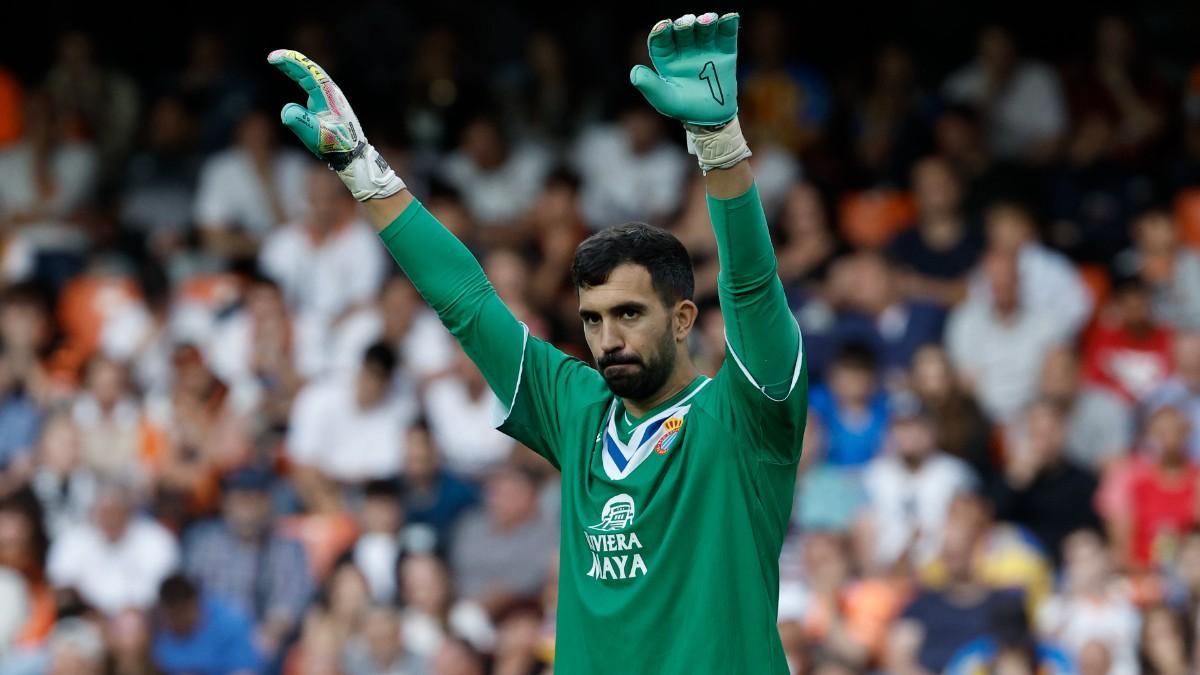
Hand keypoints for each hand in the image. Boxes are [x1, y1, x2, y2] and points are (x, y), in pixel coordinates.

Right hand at [268, 49, 404, 201]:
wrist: (353, 155)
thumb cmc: (337, 146)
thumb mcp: (318, 137)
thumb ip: (302, 123)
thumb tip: (286, 111)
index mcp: (329, 96)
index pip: (308, 73)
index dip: (291, 63)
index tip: (274, 58)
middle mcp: (331, 93)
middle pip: (309, 70)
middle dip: (291, 62)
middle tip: (272, 58)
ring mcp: (331, 98)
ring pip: (311, 76)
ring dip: (295, 68)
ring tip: (278, 62)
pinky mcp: (328, 104)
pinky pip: (313, 85)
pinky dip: (301, 77)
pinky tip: (294, 76)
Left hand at [630, 12, 750, 172]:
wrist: (711, 119)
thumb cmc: (684, 108)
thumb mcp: (665, 100)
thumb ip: (650, 86)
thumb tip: (635, 72)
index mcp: (667, 60)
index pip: (661, 41)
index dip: (661, 31)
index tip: (664, 26)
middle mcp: (685, 50)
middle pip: (683, 31)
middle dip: (685, 24)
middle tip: (688, 23)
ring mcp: (705, 49)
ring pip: (704, 30)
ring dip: (705, 22)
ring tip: (708, 20)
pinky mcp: (725, 52)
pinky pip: (726, 35)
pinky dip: (728, 24)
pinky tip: (729, 18)